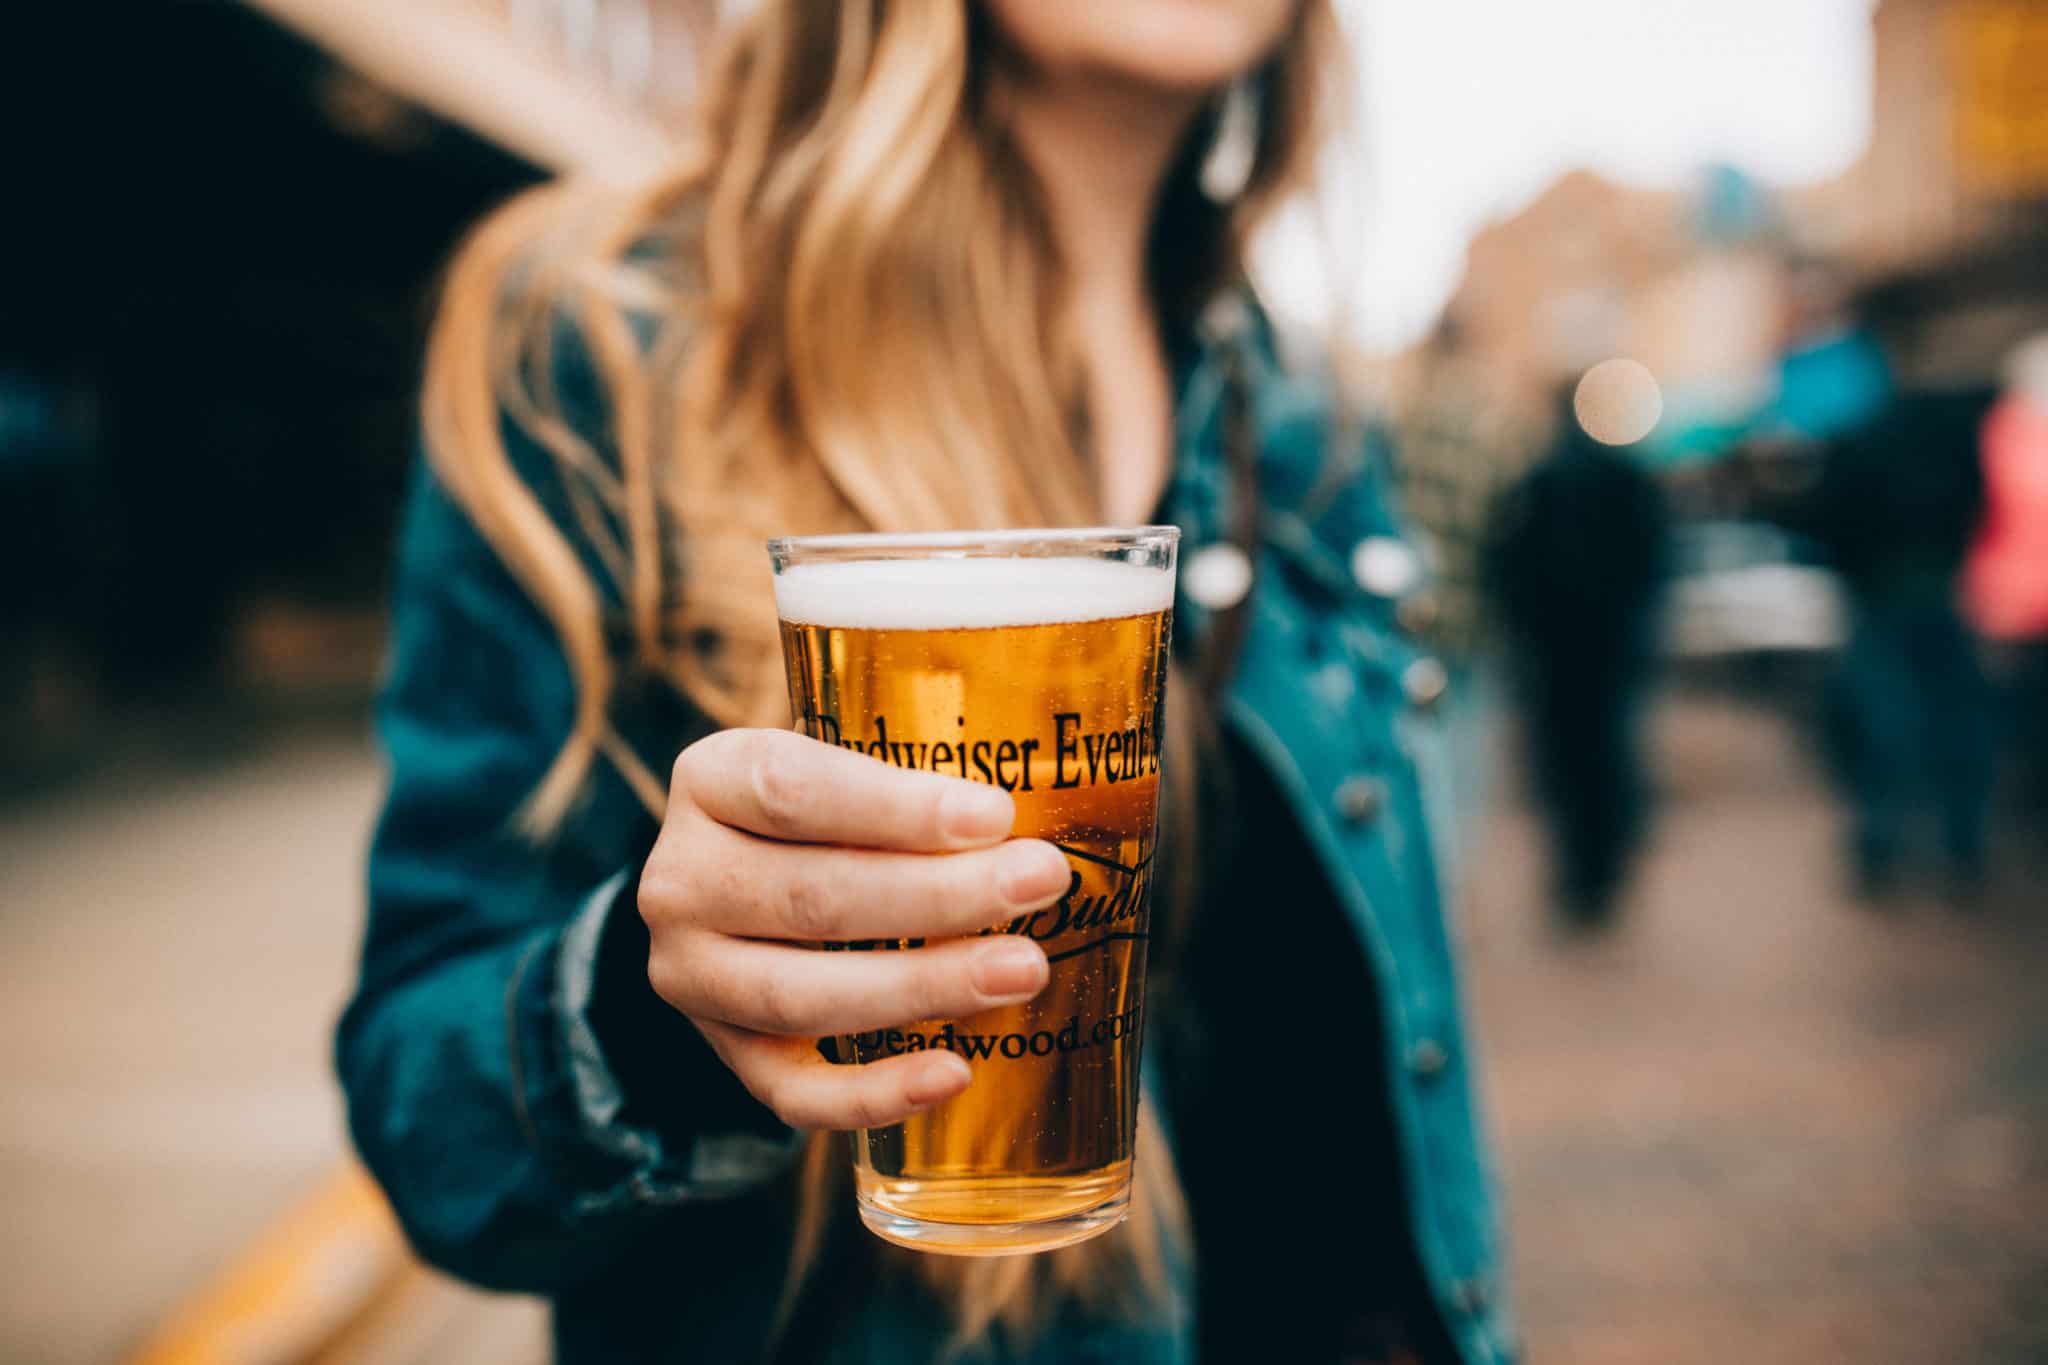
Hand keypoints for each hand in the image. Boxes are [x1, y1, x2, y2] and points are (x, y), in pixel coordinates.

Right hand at [637, 728, 1069, 1131]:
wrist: (738, 883)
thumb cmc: (826, 810)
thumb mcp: (841, 760)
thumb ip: (913, 769)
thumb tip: (1057, 791)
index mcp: (711, 780)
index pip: (793, 791)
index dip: (897, 808)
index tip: (996, 815)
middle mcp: (680, 879)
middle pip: (812, 897)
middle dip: (940, 896)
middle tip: (1042, 883)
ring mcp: (692, 975)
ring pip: (803, 996)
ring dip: (924, 986)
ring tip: (1024, 970)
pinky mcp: (721, 1051)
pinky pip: (792, 1090)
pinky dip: (873, 1092)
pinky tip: (954, 1073)